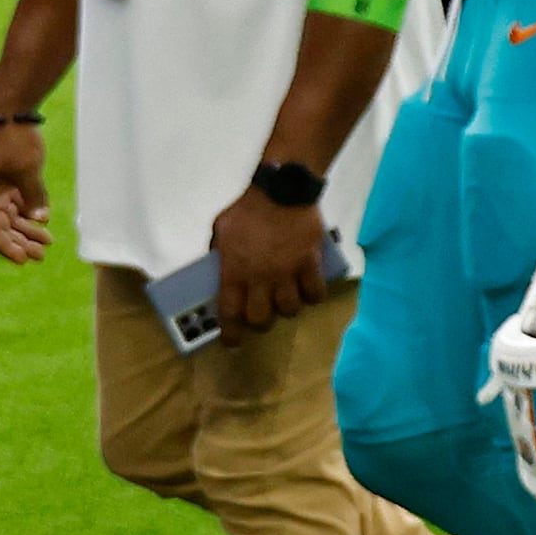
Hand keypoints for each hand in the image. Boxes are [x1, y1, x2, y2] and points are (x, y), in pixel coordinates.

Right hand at [0, 124, 48, 263]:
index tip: (22, 260)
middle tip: (41, 255)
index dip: (6, 246)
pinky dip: (28, 215)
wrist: (12, 115)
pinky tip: (43, 224)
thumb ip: (33, 195)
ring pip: (9, 217)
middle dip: (20, 242)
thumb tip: (40, 219)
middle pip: (1, 227)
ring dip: (26, 230)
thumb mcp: (27, 170)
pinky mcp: (6, 183)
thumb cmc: (15, 142)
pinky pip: (16, 205)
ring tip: (47, 243)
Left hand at [209, 187, 328, 331]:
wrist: (281, 191)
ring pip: (289, 309)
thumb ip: (219, 252)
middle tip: (263, 314)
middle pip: (261, 318)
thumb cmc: (247, 210)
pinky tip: (310, 291)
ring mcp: (287, 272)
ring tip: (287, 300)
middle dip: (261, 322)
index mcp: (234, 272)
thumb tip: (219, 267)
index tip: (232, 343)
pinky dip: (313, 296)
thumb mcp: (220, 230)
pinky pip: (316, 292)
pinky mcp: (310, 263)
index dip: (231, 334)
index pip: (230, 312)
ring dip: (287, 308)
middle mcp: (260, 278)